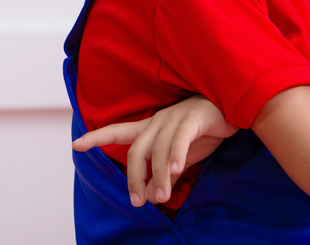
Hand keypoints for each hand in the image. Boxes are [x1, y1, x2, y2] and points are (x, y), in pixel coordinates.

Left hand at [72, 95, 237, 207]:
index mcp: (152, 127)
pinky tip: (175, 170)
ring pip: (158, 149)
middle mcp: (159, 121)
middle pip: (136, 149)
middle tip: (137, 201)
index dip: (98, 137)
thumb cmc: (203, 132)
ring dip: (158, 176)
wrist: (233, 108)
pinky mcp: (193, 118)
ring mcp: (175, 118)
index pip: (119, 130)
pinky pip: (179, 139)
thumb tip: (148, 196)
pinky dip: (175, 155)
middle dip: (133, 177)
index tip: (76, 144)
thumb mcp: (180, 158)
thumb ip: (163, 176)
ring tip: (162, 197)